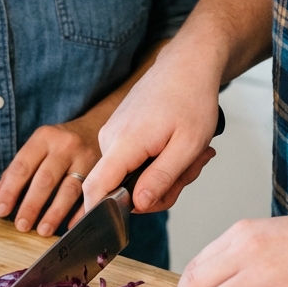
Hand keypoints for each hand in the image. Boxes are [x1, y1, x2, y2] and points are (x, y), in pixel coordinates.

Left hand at [0, 117, 101, 237]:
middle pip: (46, 179)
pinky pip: (91, 195)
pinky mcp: (102, 169)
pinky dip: (80, 213)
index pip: (22, 166)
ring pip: (70, 189)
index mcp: (43, 138)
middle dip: (31, 205)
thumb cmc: (58, 143)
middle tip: (21, 226)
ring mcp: (86, 157)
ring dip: (55, 213)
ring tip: (43, 231)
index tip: (1, 211)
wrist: (94, 126)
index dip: (10, 190)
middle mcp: (65, 145)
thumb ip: (15, 170)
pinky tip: (70, 228)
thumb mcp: (36, 148)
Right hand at [82, 39, 221, 214]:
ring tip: (191, 153)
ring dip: (164, 174)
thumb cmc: (191, 99)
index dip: (104, 213)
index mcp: (123, 144)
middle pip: (122, 189)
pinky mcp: (121, 132)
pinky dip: (159, 161)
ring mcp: (114, 134)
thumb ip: (161, 179)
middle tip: (192, 169)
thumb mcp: (187, 146)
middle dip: (161, 190)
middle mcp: (110, 139)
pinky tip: (178, 147)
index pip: (95, 189)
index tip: (129, 222)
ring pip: (132, 176)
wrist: (187, 64)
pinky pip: (134, 162)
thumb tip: (137, 205)